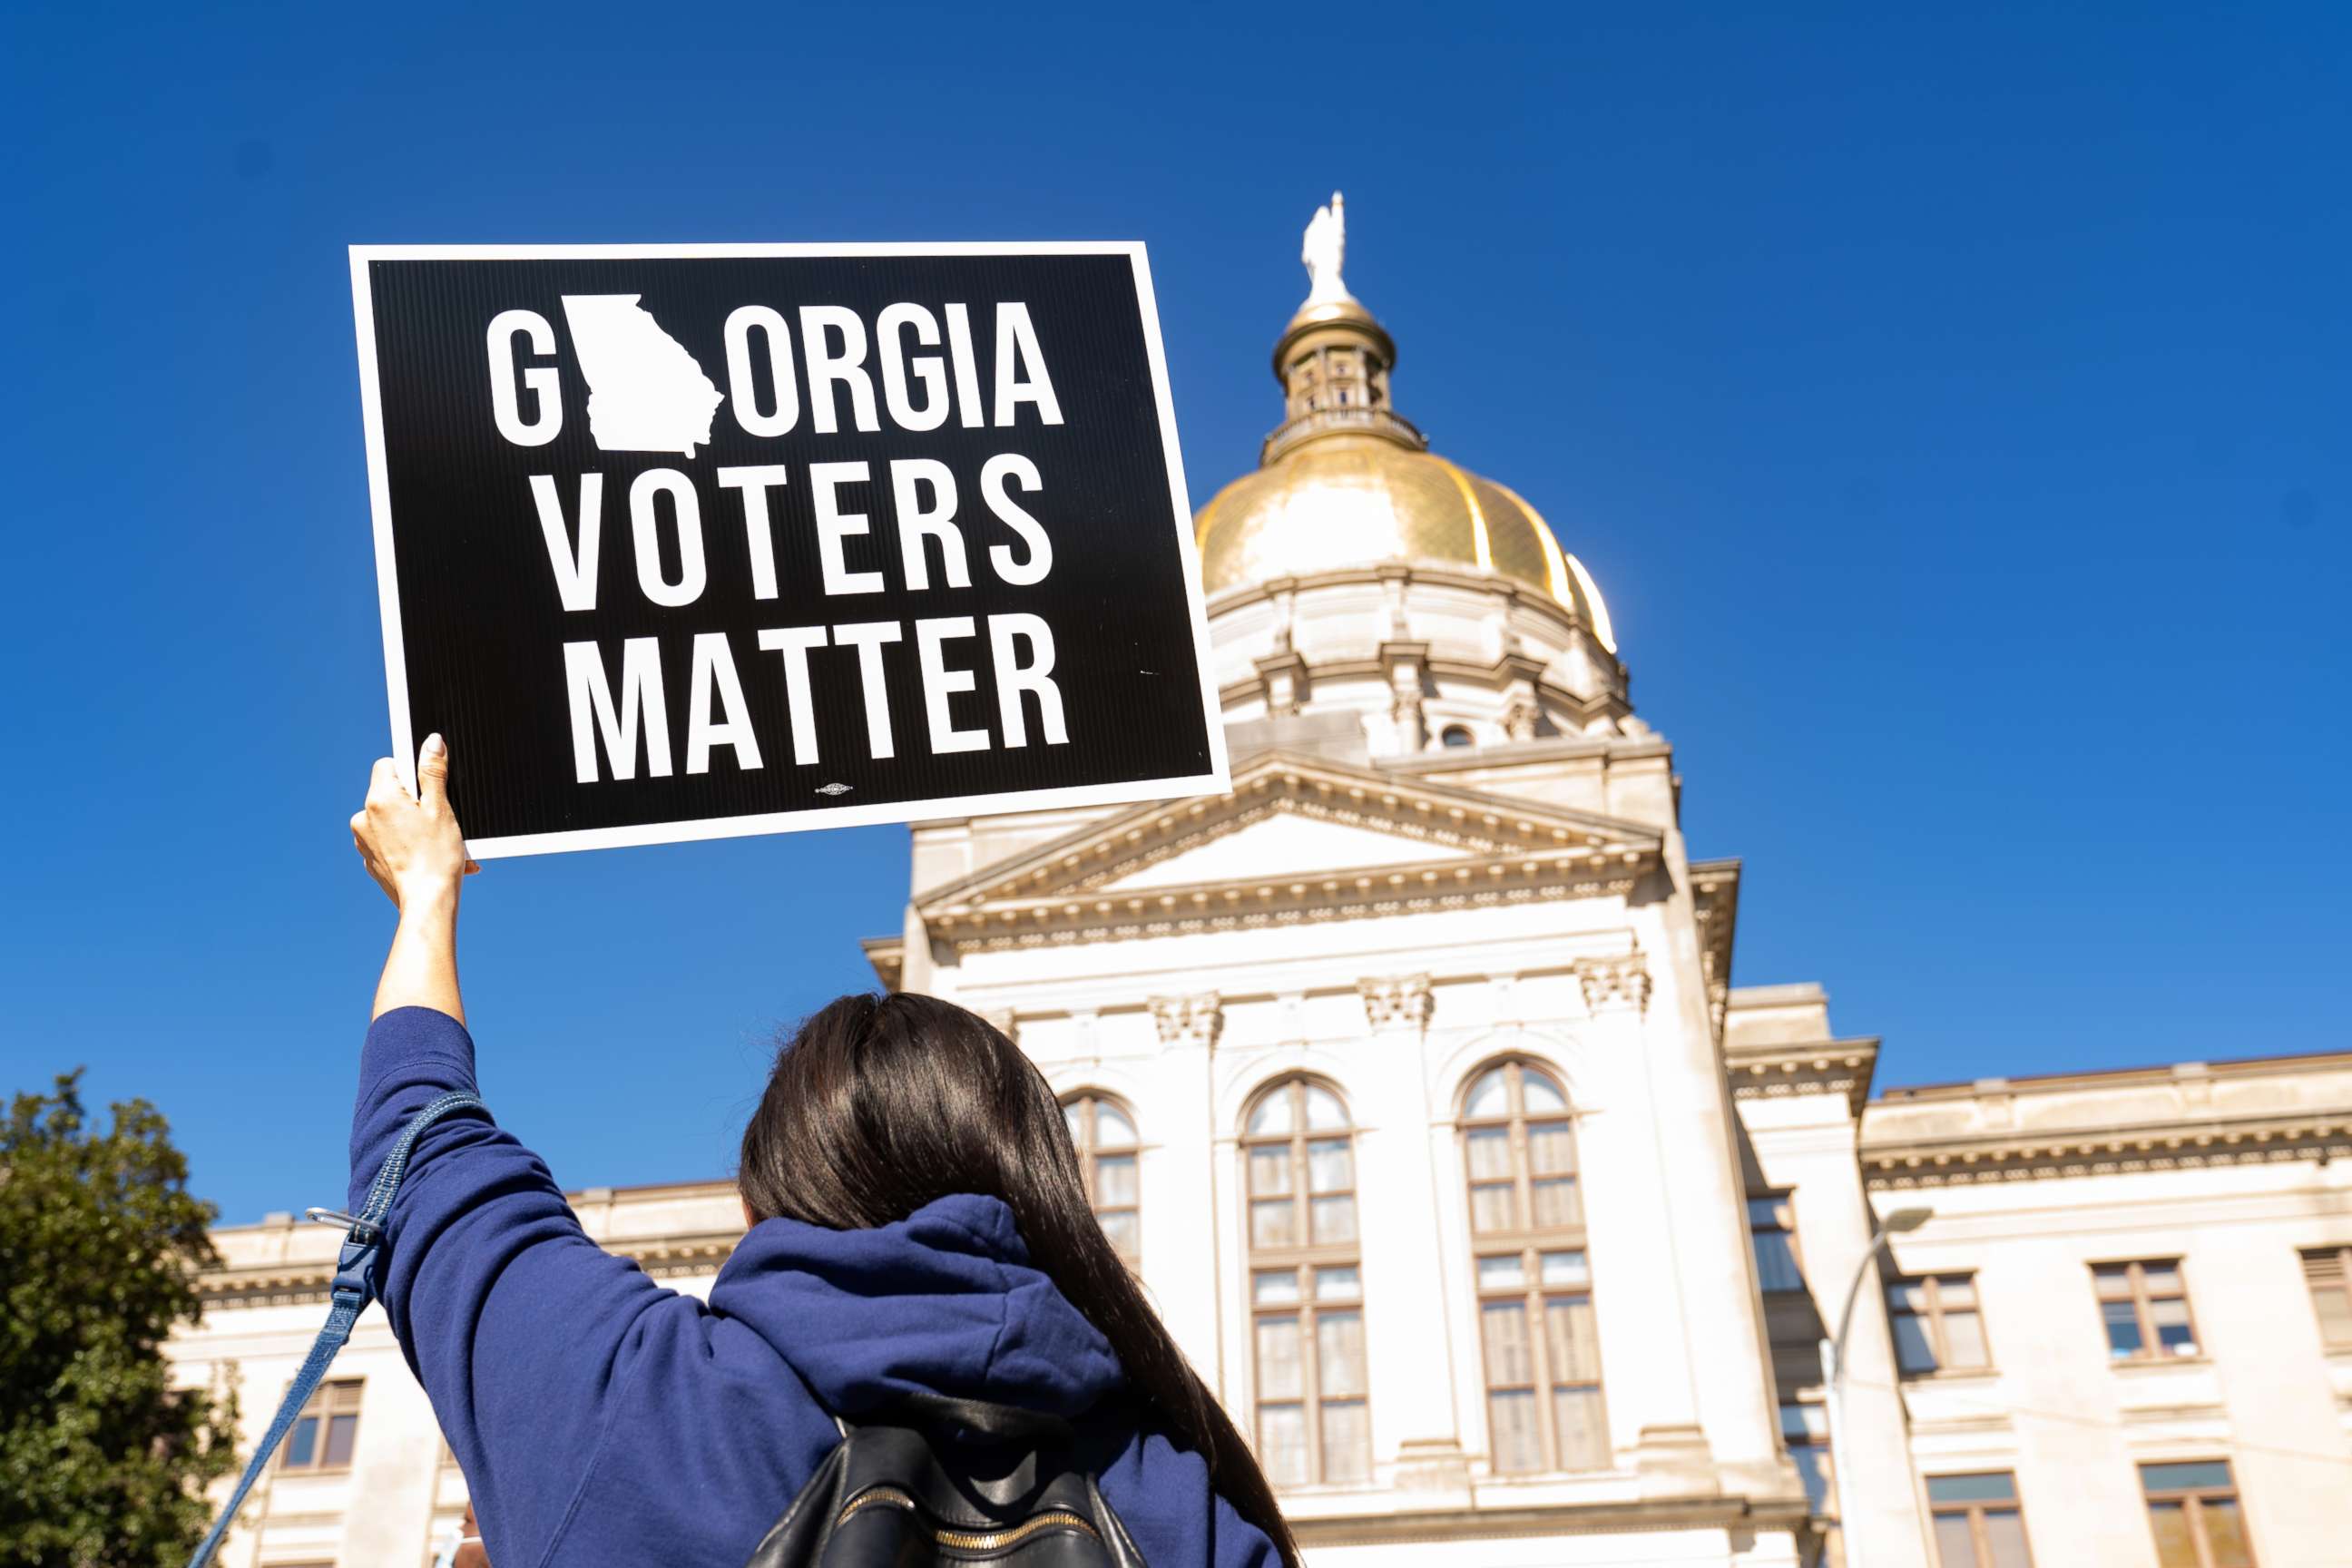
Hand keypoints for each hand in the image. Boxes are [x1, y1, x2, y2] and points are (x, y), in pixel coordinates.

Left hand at [351, 734, 479, 909]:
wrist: (428, 903)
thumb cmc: (436, 857)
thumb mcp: (440, 808)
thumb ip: (432, 771)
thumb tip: (431, 742)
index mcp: (379, 799)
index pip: (389, 764)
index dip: (412, 772)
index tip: (429, 789)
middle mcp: (363, 817)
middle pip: (390, 793)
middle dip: (414, 801)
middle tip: (438, 819)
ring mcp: (363, 841)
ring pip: (390, 818)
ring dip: (412, 823)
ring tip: (437, 842)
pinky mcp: (370, 859)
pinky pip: (388, 841)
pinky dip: (407, 843)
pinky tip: (428, 855)